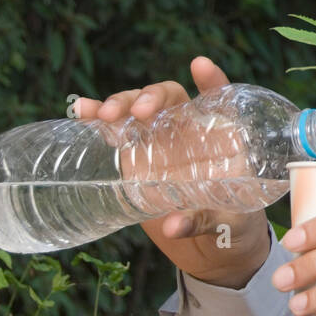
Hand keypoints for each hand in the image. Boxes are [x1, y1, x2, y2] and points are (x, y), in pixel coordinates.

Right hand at [74, 56, 270, 288]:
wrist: (210, 249)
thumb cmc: (233, 226)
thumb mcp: (227, 223)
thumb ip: (202, 220)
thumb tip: (173, 226)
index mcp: (222, 138)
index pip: (220, 99)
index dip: (212, 80)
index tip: (199, 66)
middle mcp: (189, 132)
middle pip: (170, 98)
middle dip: (152, 97)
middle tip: (139, 112)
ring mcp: (159, 142)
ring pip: (138, 109)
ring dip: (121, 104)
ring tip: (104, 114)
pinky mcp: (135, 159)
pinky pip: (115, 131)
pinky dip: (97, 118)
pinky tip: (82, 111)